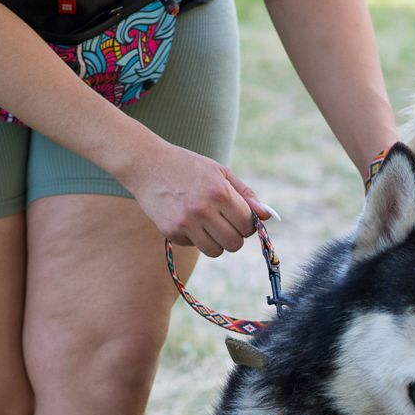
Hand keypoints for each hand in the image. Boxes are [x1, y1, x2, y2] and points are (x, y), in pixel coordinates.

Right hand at [119, 139, 271, 257]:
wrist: (146, 164)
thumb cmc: (188, 166)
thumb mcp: (220, 172)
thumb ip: (246, 195)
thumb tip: (268, 216)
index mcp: (219, 192)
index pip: (247, 225)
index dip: (247, 224)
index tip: (239, 217)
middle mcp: (203, 209)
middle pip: (234, 243)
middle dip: (234, 236)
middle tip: (225, 223)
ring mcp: (185, 223)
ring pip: (215, 251)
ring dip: (217, 242)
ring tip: (208, 224)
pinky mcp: (170, 232)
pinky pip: (195, 246)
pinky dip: (195, 237)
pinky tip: (187, 219)